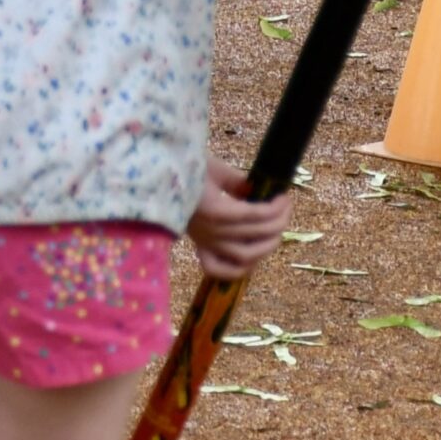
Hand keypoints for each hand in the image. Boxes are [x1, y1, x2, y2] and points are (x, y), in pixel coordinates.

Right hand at [186, 158, 292, 280]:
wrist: (155, 182)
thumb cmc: (185, 170)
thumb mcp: (214, 169)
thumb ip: (238, 181)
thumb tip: (256, 191)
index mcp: (214, 209)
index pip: (255, 214)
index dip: (276, 208)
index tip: (285, 197)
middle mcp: (211, 231)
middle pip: (255, 234)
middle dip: (279, 222)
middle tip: (285, 209)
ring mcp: (205, 243)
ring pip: (245, 256)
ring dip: (268, 246)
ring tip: (277, 232)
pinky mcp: (200, 249)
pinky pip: (220, 270)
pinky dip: (239, 270)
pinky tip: (254, 259)